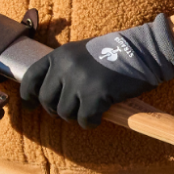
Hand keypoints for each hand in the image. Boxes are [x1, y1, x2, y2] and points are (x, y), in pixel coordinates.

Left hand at [19, 15, 173, 128]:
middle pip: (47, 101)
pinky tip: (101, 114)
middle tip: (74, 109)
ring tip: (90, 108)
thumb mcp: (81, 54)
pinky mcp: (96, 95)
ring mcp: (80, 81)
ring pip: (64, 113)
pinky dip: (92, 121)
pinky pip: (84, 120)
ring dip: (77, 116)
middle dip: (58, 110)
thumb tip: (44, 93)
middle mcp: (66, 66)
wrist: (145, 51)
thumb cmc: (114, 54)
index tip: (31, 106)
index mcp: (60, 55)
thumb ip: (62, 69)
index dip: (29, 96)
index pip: (31, 78)